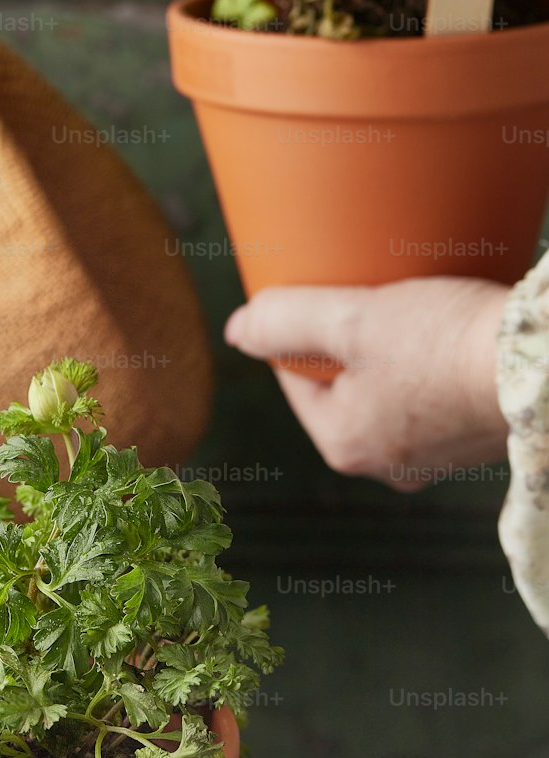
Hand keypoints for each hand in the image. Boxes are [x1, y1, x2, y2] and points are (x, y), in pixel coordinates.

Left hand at [224, 278, 509, 491]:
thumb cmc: (444, 344)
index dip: (296, 330)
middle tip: (362, 296)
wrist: (546, 365)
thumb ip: (288, 320)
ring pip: (390, 389)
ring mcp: (438, 455)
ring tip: (405, 308)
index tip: (315, 294)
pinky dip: (433, 362)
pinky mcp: (477, 435)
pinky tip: (446, 331)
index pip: (295, 379)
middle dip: (346, 341)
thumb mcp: (352, 320)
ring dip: (390, 350)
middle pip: (342, 385)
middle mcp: (389, 463)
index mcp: (346, 445)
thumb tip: (238, 330)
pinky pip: (435, 393)